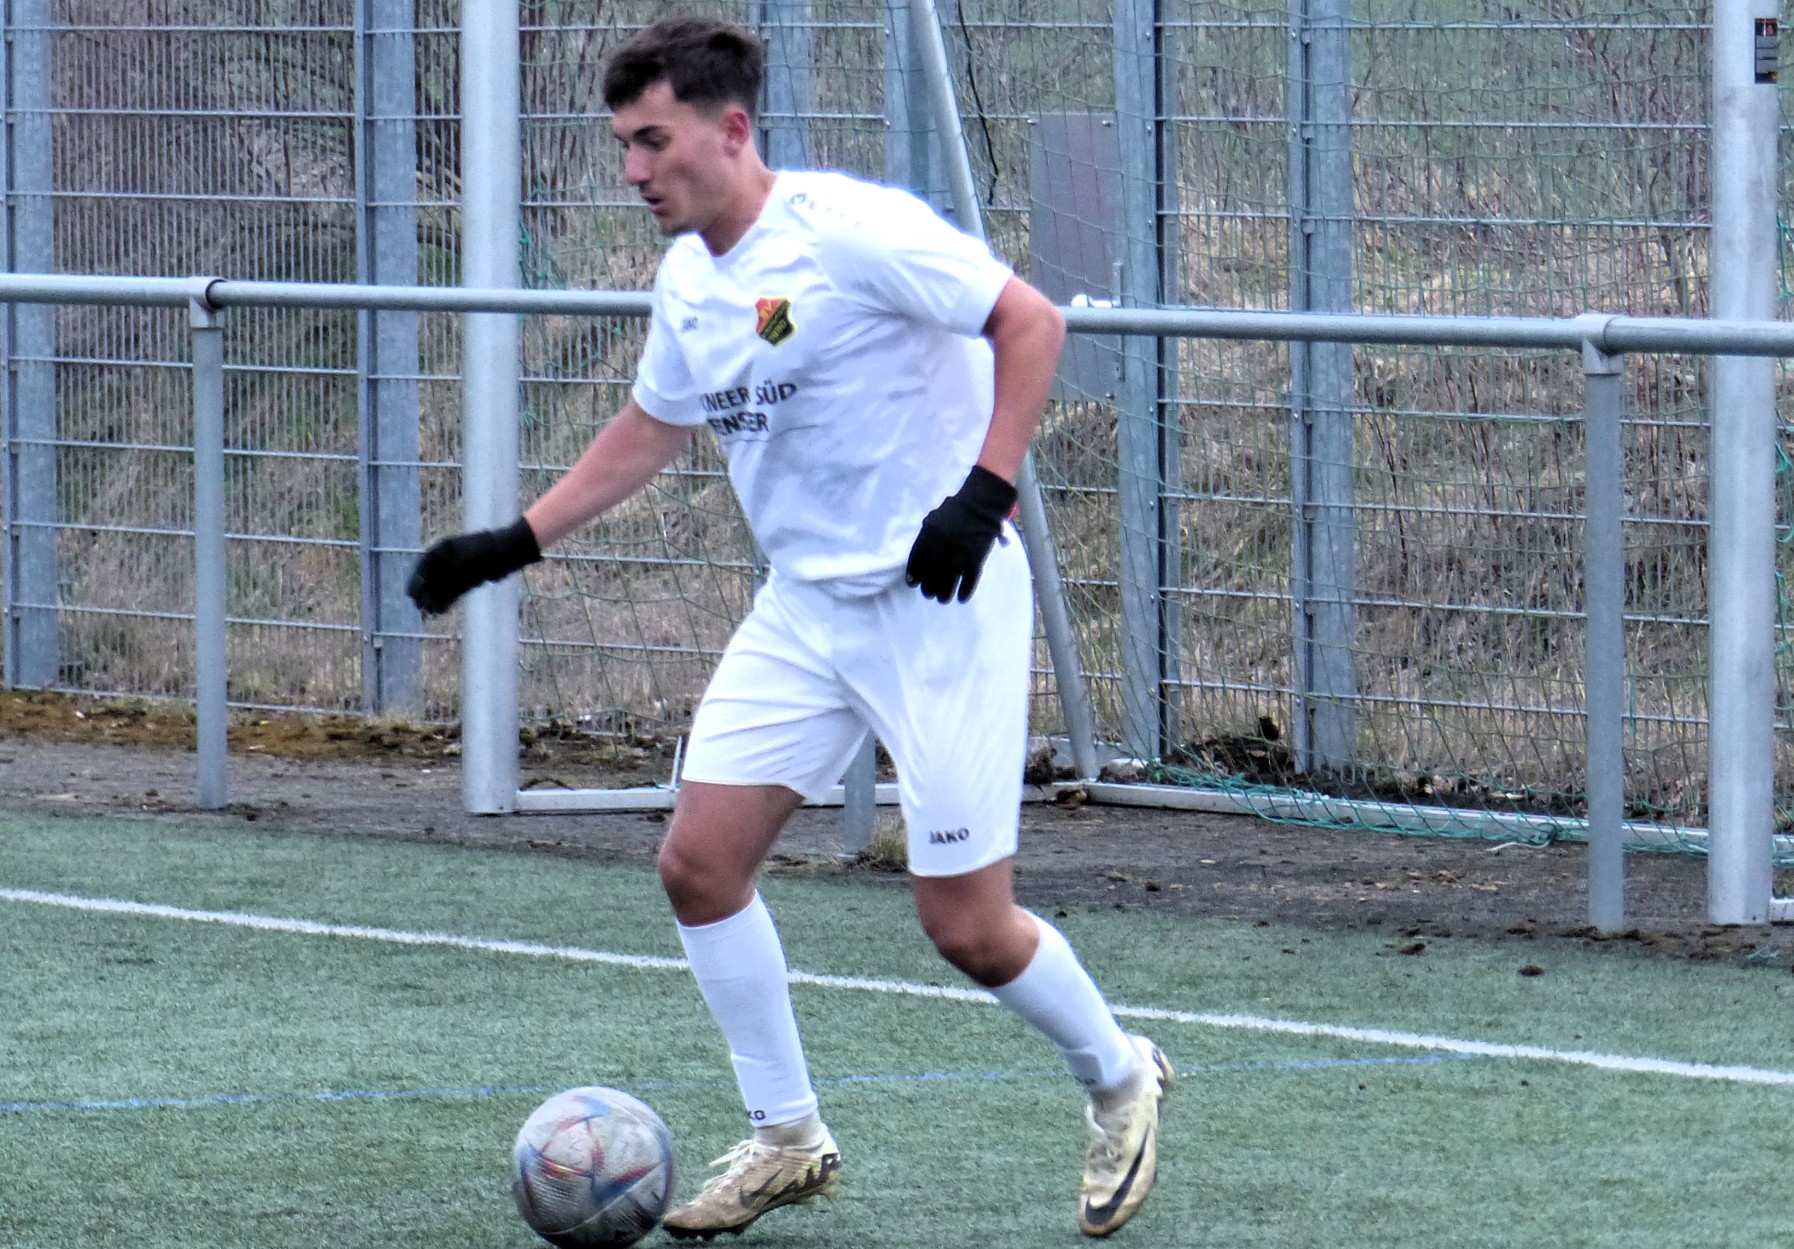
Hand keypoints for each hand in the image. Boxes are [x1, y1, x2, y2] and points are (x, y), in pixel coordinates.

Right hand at [406, 517, 541, 614]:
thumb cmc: (482, 552)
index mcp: (443, 549)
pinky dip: (447, 600)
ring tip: (430, 611)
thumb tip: (430, 594)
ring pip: (442, 586)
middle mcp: (448, 559)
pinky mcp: (467, 580)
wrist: (506, 552)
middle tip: (419, 606)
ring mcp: (458, 570)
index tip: (412, 594)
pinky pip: (453, 591)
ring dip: (434, 598)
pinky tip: (441, 610)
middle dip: (425, 592)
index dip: (417, 580)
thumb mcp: (461, 564)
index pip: (424, 565)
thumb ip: (445, 579)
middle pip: (431, 577)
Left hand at [905, 466, 1017, 602]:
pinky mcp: (974, 561)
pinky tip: (961, 598)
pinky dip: (964, 593)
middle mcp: (940, 550)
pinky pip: (968, 583)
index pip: (916, 563)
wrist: (980, 504)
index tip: (913, 583)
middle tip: (929, 594)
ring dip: (944, 595)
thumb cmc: (956, 509)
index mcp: (927, 538)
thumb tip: (920, 556)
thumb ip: (926, 536)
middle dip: (928, 589)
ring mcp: (958, 557)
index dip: (914, 575)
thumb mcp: (933, 519)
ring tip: (943, 599)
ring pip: (947, 584)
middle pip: (930, 577)